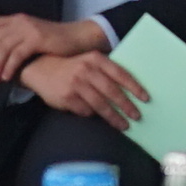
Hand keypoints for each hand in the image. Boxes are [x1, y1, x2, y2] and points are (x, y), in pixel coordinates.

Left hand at [0, 12, 99, 83]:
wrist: (77, 37)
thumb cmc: (54, 40)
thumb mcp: (31, 34)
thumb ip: (16, 39)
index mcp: (16, 19)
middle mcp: (20, 21)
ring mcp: (28, 29)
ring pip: (2, 48)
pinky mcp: (36, 39)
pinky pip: (16, 55)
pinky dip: (9, 67)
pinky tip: (8, 77)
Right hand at [23, 47, 145, 125]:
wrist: (40, 68)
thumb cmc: (71, 67)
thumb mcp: (88, 61)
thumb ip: (106, 71)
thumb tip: (130, 89)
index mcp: (96, 59)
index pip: (120, 74)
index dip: (134, 87)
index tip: (146, 99)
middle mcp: (86, 70)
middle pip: (112, 92)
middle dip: (127, 106)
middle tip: (137, 116)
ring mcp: (76, 84)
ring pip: (100, 105)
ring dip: (114, 117)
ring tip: (124, 125)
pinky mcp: (67, 97)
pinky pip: (85, 111)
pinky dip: (92, 115)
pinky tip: (97, 118)